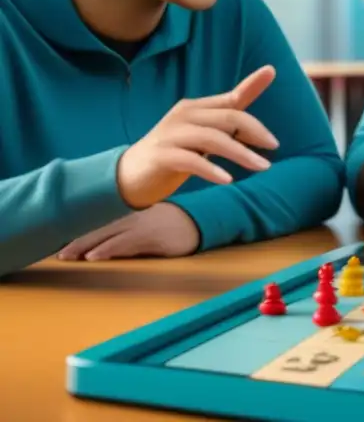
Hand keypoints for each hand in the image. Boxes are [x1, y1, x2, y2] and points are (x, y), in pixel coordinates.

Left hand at [57, 203, 199, 260]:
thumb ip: (125, 229)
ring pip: (107, 234)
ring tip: (67, 255)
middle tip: (57, 253)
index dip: (79, 230)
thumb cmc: (172, 224)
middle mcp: (132, 215)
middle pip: (98, 226)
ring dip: (86, 246)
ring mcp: (142, 225)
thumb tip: (99, 244)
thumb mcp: (147, 222)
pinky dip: (108, 249)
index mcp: (129, 211)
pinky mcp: (152, 236)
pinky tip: (94, 256)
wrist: (201, 222)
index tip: (59, 241)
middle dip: (76, 240)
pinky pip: (125, 243)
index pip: (99, 219)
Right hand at [116, 66, 279, 208]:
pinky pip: (191, 161)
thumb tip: (258, 90)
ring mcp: (171, 135)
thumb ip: (230, 114)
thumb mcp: (205, 132)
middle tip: (274, 146)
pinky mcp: (161, 156)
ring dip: (241, 153)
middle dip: (254, 131)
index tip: (271, 71)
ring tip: (263, 167)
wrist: (130, 175)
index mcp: (195, 108)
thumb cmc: (176, 150)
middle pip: (227, 118)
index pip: (230, 98)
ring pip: (213, 139)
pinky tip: (228, 180)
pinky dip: (211, 170)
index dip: (251, 85)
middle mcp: (183, 116)